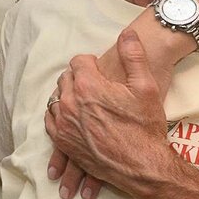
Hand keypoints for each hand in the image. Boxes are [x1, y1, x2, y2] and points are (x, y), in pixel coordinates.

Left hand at [44, 31, 169, 198]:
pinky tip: (71, 116)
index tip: (99, 68)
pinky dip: (59, 115)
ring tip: (83, 100)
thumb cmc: (146, 126)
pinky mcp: (62, 140)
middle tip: (94, 84)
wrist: (142, 165)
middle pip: (65, 79)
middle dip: (78, 78)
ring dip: (67, 96)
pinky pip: (51, 120)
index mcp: (88, 85)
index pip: (78, 61)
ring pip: (56, 99)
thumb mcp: (147, 87)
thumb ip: (134, 56)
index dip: (91, 62)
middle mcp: (70, 102)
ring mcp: (63, 123)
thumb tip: (127, 33)